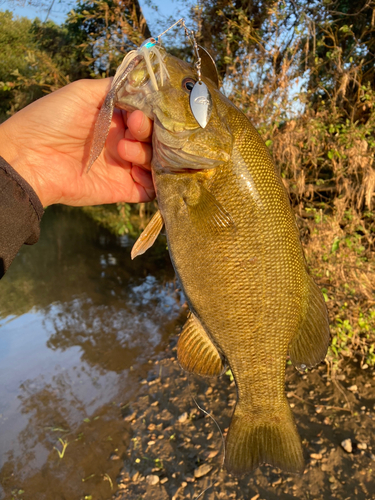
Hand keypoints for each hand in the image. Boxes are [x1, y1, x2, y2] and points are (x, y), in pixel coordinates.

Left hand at [0, 78, 153, 206]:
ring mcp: (123, 167)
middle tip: (133, 129)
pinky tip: (139, 172)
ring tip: (124, 151)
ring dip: (147, 155)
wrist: (28, 158)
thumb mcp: (82, 92)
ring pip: (156, 163)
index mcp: (115, 119)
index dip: (149, 114)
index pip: (147, 116)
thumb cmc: (50, 120)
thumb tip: (143, 82)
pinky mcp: (121, 190)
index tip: (138, 114)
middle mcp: (122, 142)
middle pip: (155, 139)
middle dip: (149, 133)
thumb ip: (115, 87)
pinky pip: (149, 190)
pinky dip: (154, 182)